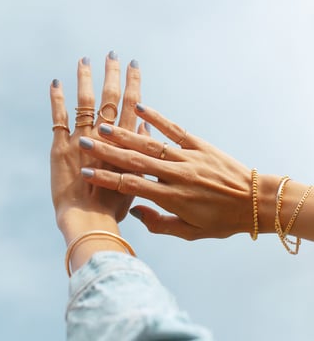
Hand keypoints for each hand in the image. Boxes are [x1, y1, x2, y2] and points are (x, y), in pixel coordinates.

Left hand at [50, 54, 146, 242]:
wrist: (90, 220)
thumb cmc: (114, 205)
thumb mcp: (135, 177)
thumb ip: (139, 151)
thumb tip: (144, 128)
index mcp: (124, 143)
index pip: (131, 106)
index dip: (133, 84)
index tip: (134, 65)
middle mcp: (104, 137)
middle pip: (110, 98)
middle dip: (112, 74)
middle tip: (112, 54)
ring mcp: (82, 140)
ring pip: (85, 102)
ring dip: (85, 79)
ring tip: (84, 60)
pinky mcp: (61, 147)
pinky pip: (58, 118)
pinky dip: (56, 99)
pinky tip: (56, 82)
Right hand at [78, 104, 266, 239]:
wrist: (256, 202)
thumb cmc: (223, 221)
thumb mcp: (191, 233)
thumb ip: (160, 224)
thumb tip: (135, 211)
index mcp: (173, 198)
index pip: (132, 186)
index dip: (107, 179)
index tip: (86, 172)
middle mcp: (177, 175)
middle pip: (135, 161)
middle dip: (107, 152)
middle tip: (85, 142)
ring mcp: (188, 158)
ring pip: (150, 144)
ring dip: (125, 135)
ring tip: (103, 126)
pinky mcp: (200, 145)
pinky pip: (175, 130)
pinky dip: (157, 118)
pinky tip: (141, 108)